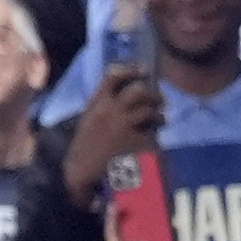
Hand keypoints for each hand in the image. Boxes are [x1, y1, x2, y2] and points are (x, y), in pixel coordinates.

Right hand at [62, 64, 162, 198]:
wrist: (80, 170)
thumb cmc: (84, 146)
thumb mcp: (89, 119)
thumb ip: (103, 105)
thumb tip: (128, 95)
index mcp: (97, 103)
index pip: (113, 77)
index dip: (131, 70)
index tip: (144, 70)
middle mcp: (111, 110)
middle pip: (138, 91)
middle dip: (153, 94)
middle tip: (160, 100)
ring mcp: (123, 126)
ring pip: (149, 111)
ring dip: (158, 115)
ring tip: (160, 120)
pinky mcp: (134, 142)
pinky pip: (151, 135)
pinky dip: (154, 139)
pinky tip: (152, 144)